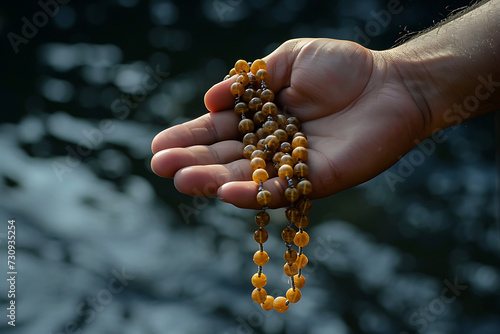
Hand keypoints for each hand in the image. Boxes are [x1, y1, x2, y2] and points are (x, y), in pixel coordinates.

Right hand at [151, 38, 426, 208]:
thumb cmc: (342, 66)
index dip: (188, 137)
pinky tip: (227, 191)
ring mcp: (293, 166)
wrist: (392, 82)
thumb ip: (250, 81)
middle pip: (226, 158)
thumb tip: (210, 99)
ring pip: (247, 178)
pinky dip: (255, 193)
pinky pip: (282, 190)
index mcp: (262, 119)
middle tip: (160, 167)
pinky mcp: (318, 180)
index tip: (158, 144)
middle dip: (192, 162)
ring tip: (182, 180)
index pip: (218, 130)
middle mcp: (272, 147)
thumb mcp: (288, 60)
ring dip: (214, 180)